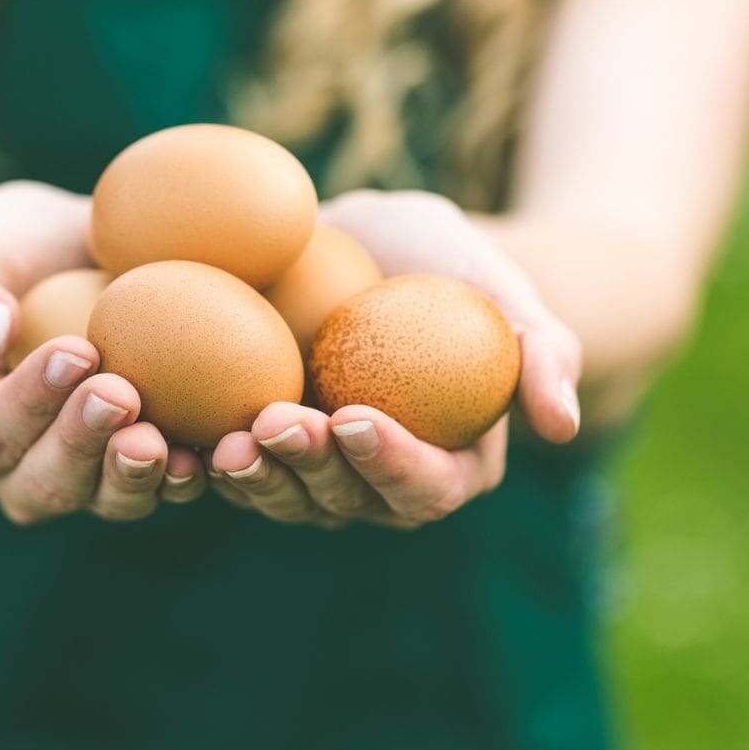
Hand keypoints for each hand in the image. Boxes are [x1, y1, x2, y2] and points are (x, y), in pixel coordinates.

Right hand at [0, 181, 206, 524]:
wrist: (64, 257)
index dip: (31, 401)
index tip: (76, 352)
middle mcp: (21, 471)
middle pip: (49, 481)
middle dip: (84, 444)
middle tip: (121, 394)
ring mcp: (89, 475)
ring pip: (110, 498)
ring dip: (137, 475)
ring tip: (165, 441)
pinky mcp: (147, 463)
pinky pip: (168, 483)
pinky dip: (193, 473)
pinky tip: (217, 447)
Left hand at [205, 189, 580, 529]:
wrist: (380, 247)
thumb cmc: (451, 267)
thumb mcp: (504, 291)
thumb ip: (542, 355)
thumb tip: (562, 427)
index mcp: (448, 464)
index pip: (425, 487)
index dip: (391, 464)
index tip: (357, 416)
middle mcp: (381, 481)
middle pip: (348, 503)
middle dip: (312, 471)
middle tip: (280, 422)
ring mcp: (321, 470)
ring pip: (287, 496)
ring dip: (257, 476)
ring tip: (228, 439)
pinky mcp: (270, 445)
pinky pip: (243, 465)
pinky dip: (214, 458)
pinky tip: (186, 433)